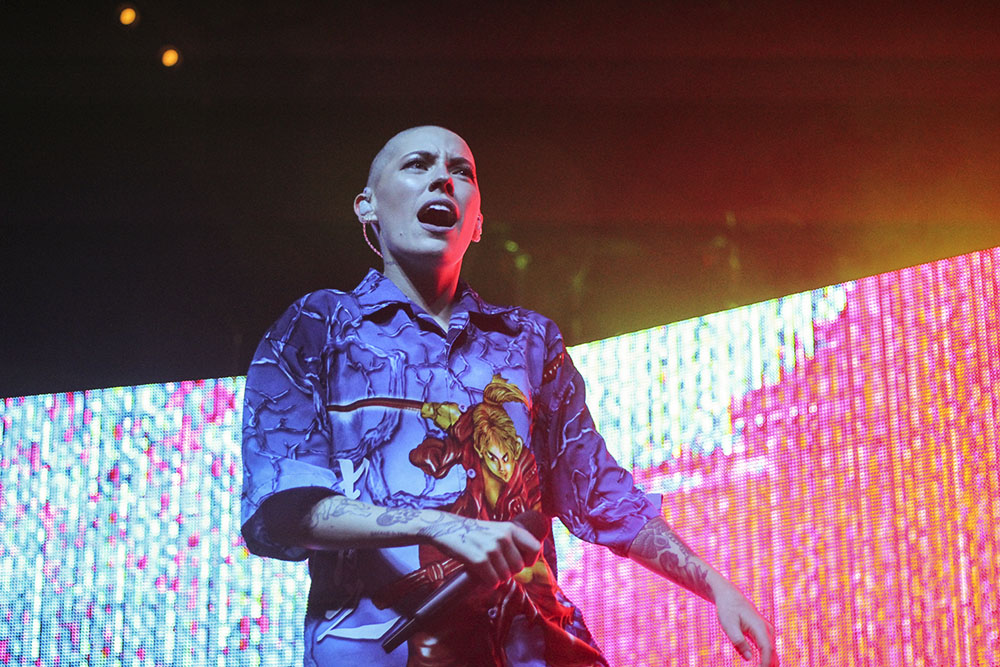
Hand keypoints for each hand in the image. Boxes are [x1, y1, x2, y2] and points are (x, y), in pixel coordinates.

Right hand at [420, 515, 541, 585]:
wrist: (445, 528)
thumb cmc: (473, 532)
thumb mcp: (496, 530)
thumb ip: (511, 541)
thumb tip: (526, 563)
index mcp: (510, 528)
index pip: (536, 547)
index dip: (530, 560)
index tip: (521, 563)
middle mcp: (503, 537)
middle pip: (519, 567)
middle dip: (509, 572)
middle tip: (496, 567)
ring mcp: (491, 548)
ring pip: (506, 577)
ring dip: (497, 578)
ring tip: (487, 568)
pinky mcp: (479, 560)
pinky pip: (493, 581)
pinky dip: (488, 582)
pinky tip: (482, 575)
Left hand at [713, 581, 777, 665]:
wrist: (729, 596)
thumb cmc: (727, 609)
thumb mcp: (728, 625)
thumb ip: (738, 641)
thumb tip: (749, 658)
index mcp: (760, 627)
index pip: (767, 650)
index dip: (765, 664)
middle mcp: (767, 629)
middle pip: (773, 653)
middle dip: (769, 665)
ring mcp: (767, 631)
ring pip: (772, 652)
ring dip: (769, 664)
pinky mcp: (764, 633)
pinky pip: (769, 649)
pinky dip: (767, 659)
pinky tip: (762, 666)